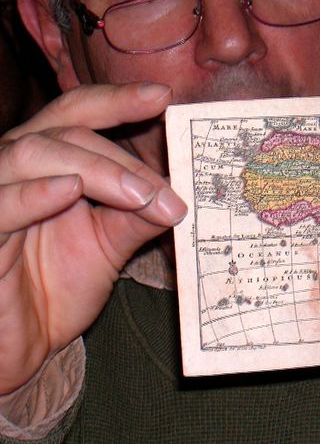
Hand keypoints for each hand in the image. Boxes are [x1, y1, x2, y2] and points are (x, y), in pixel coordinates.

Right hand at [0, 83, 185, 392]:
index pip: (76, 115)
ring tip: (139, 195)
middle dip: (120, 157)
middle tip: (165, 191)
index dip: (116, 101)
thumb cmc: (54, 290)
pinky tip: (69, 190)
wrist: (18, 346)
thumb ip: (137, 216)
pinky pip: (0, 205)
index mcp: (45, 166)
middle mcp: (13, 171)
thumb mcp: (108, 246)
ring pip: (31, 154)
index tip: (162, 96)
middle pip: (63, 133)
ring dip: (94, 170)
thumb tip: (178, 194)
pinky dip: (33, 194)